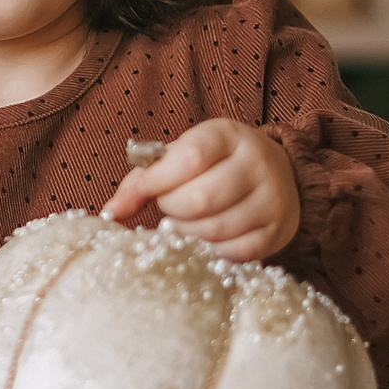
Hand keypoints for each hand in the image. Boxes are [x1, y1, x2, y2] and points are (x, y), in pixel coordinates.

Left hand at [102, 118, 300, 260]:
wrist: (277, 175)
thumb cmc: (215, 165)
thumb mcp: (182, 155)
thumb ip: (143, 178)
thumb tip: (110, 212)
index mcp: (228, 135)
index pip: (190, 157)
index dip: (157, 179)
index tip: (144, 189)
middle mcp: (256, 163)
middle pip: (200, 199)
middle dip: (171, 208)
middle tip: (168, 206)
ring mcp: (271, 199)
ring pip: (215, 230)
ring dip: (186, 233)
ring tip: (183, 222)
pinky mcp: (277, 231)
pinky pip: (234, 253)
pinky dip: (209, 252)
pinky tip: (202, 241)